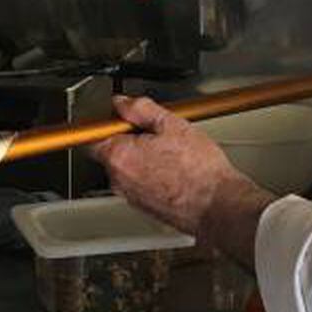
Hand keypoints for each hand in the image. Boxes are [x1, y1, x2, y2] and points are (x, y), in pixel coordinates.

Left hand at [92, 95, 275, 267]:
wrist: (218, 206)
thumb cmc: (199, 171)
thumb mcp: (172, 125)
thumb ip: (141, 109)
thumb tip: (123, 103)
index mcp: (119, 156)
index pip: (93, 136)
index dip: (108, 123)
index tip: (124, 118)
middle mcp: (118, 180)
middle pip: (110, 153)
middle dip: (128, 140)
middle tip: (156, 133)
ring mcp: (130, 197)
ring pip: (126, 170)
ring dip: (142, 159)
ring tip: (171, 153)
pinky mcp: (144, 209)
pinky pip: (139, 185)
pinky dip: (151, 176)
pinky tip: (174, 170)